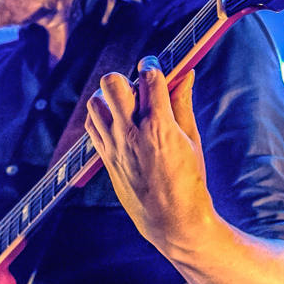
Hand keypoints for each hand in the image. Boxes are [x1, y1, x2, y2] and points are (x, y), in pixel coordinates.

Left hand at [84, 56, 212, 256]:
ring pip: (96, 102)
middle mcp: (130, 133)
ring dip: (110, 98)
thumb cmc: (189, 180)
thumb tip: (186, 72)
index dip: (152, 64)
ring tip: (128, 107)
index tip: (155, 64)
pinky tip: (118, 123)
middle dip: (126, 77)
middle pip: (112, 83)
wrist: (171, 220)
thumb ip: (183, 103)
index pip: (149, 77)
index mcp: (159, 126)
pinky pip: (92, 124)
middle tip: (139, 89)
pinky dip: (102, 117)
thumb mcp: (191, 139)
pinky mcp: (104, 158)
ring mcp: (113, 146)